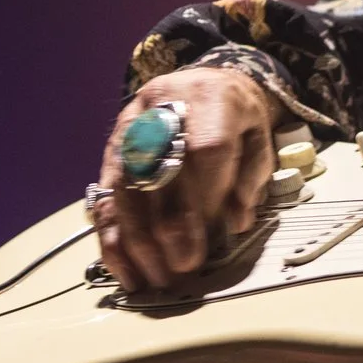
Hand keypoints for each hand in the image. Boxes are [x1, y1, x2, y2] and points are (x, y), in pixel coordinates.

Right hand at [93, 68, 278, 289]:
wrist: (204, 83)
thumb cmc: (235, 114)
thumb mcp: (259, 136)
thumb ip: (251, 177)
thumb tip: (236, 222)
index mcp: (208, 97)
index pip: (205, 147)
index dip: (206, 195)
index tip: (212, 236)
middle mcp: (161, 108)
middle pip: (158, 171)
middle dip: (169, 227)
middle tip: (183, 267)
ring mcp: (129, 130)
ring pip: (124, 190)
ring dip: (137, 242)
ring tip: (155, 279)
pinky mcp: (110, 153)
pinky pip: (103, 198)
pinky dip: (112, 239)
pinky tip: (124, 270)